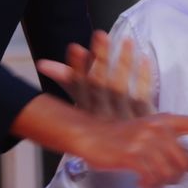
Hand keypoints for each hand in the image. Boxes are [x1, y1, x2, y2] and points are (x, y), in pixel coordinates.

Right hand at [37, 30, 154, 119]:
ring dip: (125, 62)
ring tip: (127, 39)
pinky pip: (144, 95)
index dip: (77, 68)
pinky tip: (145, 59)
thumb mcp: (82, 102)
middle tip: (100, 34)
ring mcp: (124, 119)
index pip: (78, 89)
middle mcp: (103, 117)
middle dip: (100, 59)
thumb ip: (67, 80)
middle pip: (101, 85)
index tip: (75, 47)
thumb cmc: (103, 123)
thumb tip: (42, 63)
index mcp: (86, 114)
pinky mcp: (144, 119)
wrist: (131, 152)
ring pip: (122, 88)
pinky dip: (144, 77)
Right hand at [74, 112, 187, 187]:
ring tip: (154, 181)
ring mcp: (145, 141)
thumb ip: (174, 146)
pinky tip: (144, 183)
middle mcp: (158, 128)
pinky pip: (152, 176)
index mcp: (165, 120)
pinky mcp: (132, 155)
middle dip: (182, 173)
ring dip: (164, 181)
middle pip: (185, 157)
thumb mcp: (150, 133)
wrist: (92, 135)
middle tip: (171, 178)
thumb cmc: (122, 136)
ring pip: (170, 170)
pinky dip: (151, 184)